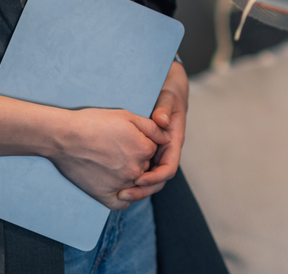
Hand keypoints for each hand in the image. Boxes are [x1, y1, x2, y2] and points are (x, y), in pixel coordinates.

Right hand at [50, 108, 169, 209]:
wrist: (64, 136)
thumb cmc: (94, 122)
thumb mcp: (127, 116)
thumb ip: (152, 128)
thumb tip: (167, 138)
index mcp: (144, 149)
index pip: (153, 150)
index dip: (142, 143)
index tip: (127, 138)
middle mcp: (136, 169)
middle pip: (146, 167)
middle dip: (138, 160)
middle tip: (119, 150)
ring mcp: (120, 184)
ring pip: (136, 185)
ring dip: (131, 177)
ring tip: (114, 164)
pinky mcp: (104, 196)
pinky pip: (122, 204)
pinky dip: (123, 198)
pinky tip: (118, 188)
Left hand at [119, 61, 188, 202]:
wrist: (167, 92)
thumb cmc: (168, 95)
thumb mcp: (168, 98)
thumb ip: (164, 108)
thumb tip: (161, 121)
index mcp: (173, 142)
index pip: (168, 168)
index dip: (155, 177)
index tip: (139, 180)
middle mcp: (165, 151)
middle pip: (157, 180)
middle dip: (142, 190)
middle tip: (124, 195)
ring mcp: (155, 154)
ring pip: (148, 178)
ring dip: (135, 189)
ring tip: (118, 196)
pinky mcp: (144, 153)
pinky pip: (139, 170)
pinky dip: (129, 180)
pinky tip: (115, 185)